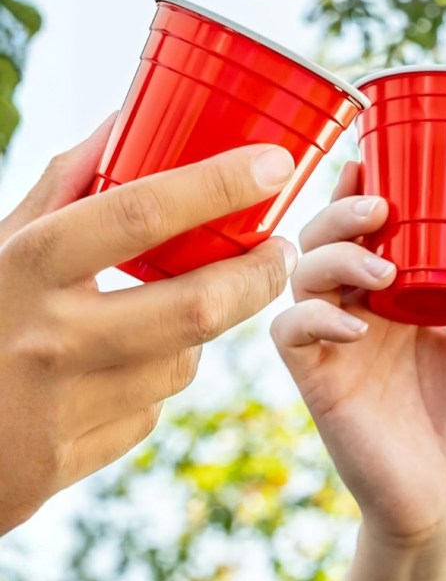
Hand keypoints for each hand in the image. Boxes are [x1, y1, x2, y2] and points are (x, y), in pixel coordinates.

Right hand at [0, 115, 298, 535]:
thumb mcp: (1, 243)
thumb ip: (64, 186)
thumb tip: (127, 120)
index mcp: (27, 267)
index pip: (141, 214)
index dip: (219, 185)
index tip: (275, 165)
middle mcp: (49, 339)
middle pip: (199, 306)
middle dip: (260, 276)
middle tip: (282, 253)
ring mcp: (61, 409)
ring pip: (183, 362)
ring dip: (201, 332)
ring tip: (187, 307)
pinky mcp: (69, 460)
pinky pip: (150, 409)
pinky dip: (154, 380)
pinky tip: (126, 367)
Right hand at [271, 161, 445, 580]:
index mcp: (393, 297)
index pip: (362, 230)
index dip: (357, 190)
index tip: (373, 158)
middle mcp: (357, 312)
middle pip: (322, 240)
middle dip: (340, 214)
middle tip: (378, 209)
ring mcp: (333, 345)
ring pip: (298, 275)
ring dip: (332, 259)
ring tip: (380, 270)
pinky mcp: (317, 381)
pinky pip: (288, 333)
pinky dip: (312, 317)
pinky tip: (354, 326)